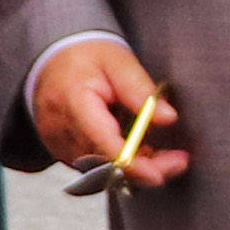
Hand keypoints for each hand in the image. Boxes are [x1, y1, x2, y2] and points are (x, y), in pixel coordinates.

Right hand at [29, 37, 189, 187]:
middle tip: (177, 162)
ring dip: (133, 167)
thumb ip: (141, 90)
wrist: (51, 58)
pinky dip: (118, 163)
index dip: (133, 164)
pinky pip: (92, 167)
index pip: (103, 143)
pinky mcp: (61, 151)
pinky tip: (139, 152)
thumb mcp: (118, 61)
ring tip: (162, 154)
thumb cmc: (86, 57)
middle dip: (143, 168)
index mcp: (73, 101)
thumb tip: (168, 118)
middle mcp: (60, 129)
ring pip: (100, 170)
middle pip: (104, 164)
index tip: (161, 172)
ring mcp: (58, 143)